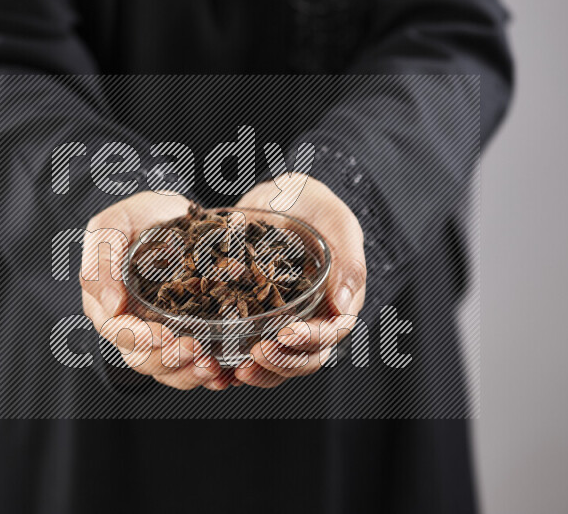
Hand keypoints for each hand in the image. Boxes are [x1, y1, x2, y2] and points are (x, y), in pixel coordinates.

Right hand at [80, 192, 228, 389]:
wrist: (175, 213)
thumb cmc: (138, 217)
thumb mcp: (112, 225)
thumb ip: (103, 260)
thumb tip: (113, 307)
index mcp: (107, 303)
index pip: (118, 332)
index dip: (140, 339)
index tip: (166, 335)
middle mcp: (131, 324)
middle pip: (142, 359)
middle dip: (169, 359)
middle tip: (197, 349)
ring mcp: (159, 332)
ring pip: (167, 369)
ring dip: (189, 372)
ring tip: (213, 364)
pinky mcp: (186, 335)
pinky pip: (191, 364)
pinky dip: (206, 370)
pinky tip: (224, 370)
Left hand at [232, 174, 366, 387]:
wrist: (280, 195)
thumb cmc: (314, 204)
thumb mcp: (337, 223)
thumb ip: (349, 262)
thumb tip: (344, 306)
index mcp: (338, 301)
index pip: (329, 335)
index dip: (310, 340)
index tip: (286, 334)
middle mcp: (313, 318)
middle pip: (305, 358)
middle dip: (281, 362)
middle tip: (255, 355)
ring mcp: (285, 321)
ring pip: (278, 361)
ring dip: (260, 371)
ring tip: (235, 369)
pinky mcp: (257, 317)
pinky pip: (249, 347)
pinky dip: (236, 360)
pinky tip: (218, 364)